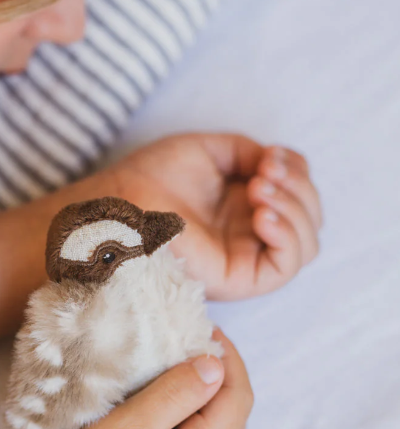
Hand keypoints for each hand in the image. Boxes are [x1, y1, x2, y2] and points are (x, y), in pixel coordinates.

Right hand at [37, 331, 252, 428]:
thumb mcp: (132, 426)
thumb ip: (177, 393)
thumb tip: (215, 364)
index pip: (237, 397)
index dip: (228, 358)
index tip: (203, 326)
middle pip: (233, 413)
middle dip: (220, 372)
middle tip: (190, 338)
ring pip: (218, 428)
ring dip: (206, 393)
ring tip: (177, 362)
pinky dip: (193, 414)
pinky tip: (167, 399)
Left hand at [106, 133, 321, 299]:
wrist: (119, 205)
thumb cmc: (151, 178)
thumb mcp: (208, 150)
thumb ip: (249, 152)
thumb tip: (277, 163)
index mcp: (244, 205)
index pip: (298, 193)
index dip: (297, 171)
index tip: (270, 156)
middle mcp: (249, 233)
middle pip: (310, 218)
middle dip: (298, 188)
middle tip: (264, 173)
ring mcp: (246, 256)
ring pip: (306, 244)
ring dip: (295, 209)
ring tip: (259, 190)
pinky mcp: (239, 278)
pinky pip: (285, 267)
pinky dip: (288, 237)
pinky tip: (263, 215)